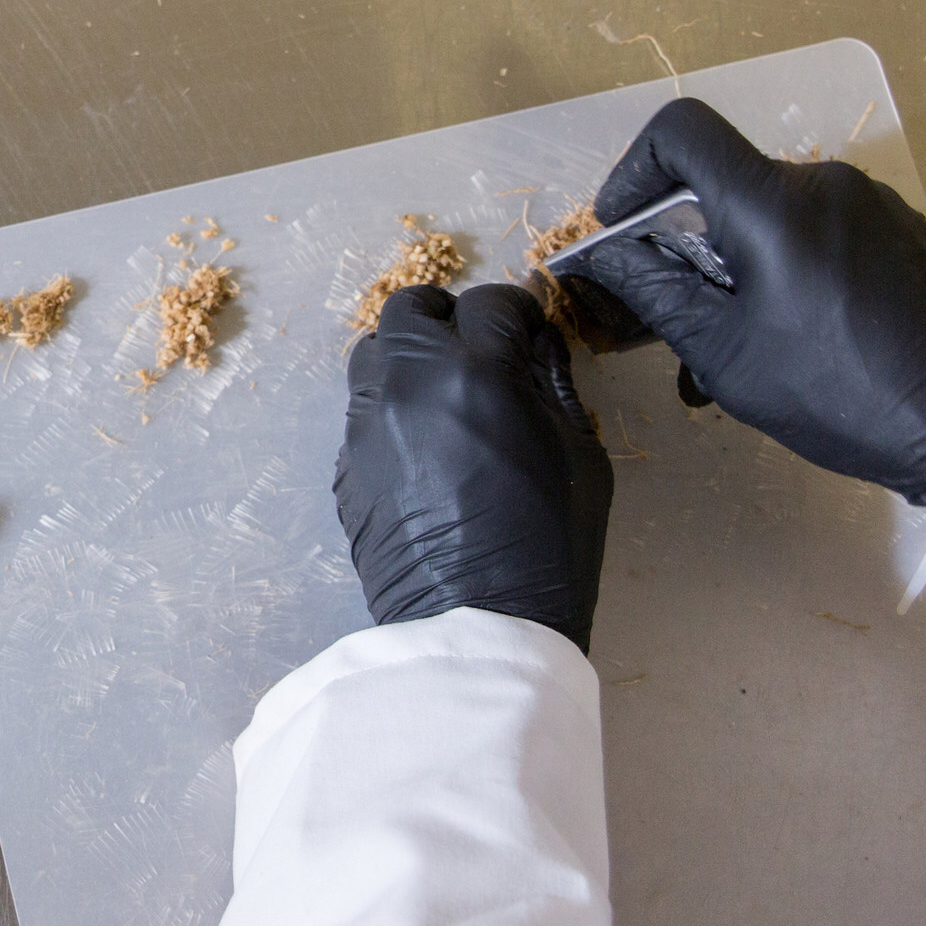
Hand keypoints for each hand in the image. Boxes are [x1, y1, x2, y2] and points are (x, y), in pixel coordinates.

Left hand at [338, 283, 614, 650]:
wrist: (477, 622)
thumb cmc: (548, 543)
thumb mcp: (578, 454)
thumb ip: (553, 385)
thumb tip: (536, 347)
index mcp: (478, 375)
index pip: (489, 303)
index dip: (516, 312)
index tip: (528, 331)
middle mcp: (411, 384)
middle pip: (411, 309)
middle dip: (448, 316)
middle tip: (476, 343)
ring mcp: (368, 423)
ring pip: (373, 352)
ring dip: (407, 355)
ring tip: (440, 387)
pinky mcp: (346, 462)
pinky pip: (361, 409)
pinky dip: (390, 405)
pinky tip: (421, 439)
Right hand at [573, 98, 925, 519]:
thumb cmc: (849, 396)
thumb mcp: (733, 358)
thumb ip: (660, 295)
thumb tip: (607, 257)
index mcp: (775, 205)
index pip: (682, 132)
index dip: (633, 170)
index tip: (623, 228)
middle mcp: (825, 184)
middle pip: (727, 182)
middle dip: (686, 241)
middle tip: (677, 316)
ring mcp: (872, 203)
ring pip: (773, 214)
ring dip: (739, 265)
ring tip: (742, 345)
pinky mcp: (904, 230)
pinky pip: (821, 232)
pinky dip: (787, 269)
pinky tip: (800, 336)